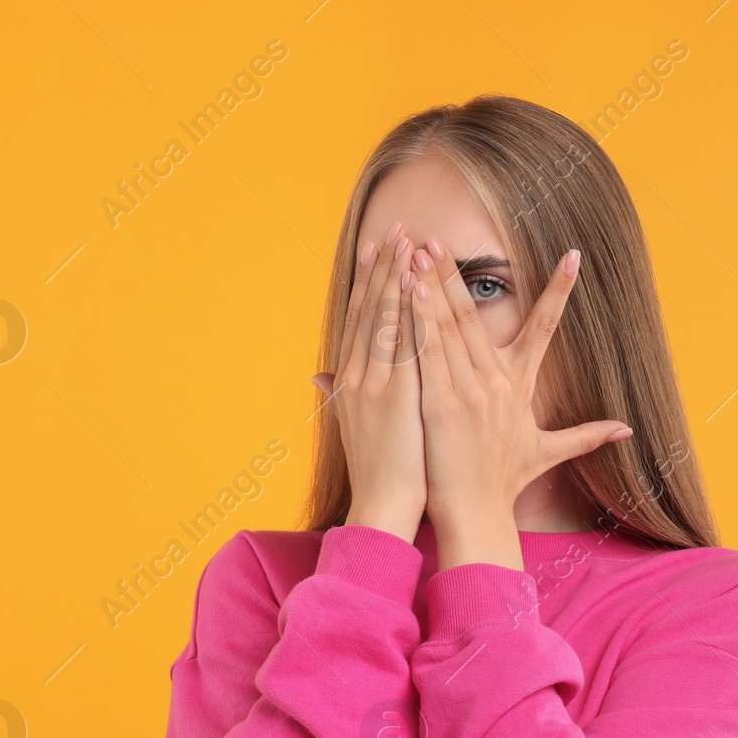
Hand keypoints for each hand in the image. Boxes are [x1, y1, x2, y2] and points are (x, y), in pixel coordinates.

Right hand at [312, 222, 425, 542]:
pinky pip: (402, 344)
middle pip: (369, 311)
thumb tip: (320, 377)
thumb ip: (340, 395)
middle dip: (382, 268)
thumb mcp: (352, 428)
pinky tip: (417, 285)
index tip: (376, 249)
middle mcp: (358, 378)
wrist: (381, 508)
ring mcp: (375, 386)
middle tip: (395, 229)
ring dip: (396, 278)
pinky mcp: (396, 397)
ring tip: (408, 242)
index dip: (367, 282)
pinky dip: (408, 312)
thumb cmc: (378, 473)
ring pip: (385, 320)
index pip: (359, 320)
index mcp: (349, 383)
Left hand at [408, 241, 630, 569]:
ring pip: (449, 327)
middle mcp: (497, 382)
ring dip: (433, 287)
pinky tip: (408, 292)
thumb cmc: (503, 483)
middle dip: (458, 275)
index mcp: (519, 386)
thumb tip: (626, 431)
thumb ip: (585, 435)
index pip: (546, 328)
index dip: (561, 291)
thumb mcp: (546, 453)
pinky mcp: (441, 404)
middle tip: (442, 238)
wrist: (477, 515)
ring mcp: (469, 391)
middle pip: (478, 316)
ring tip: (420, 252)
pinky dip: (418, 320)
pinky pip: (427, 352)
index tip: (575, 256)